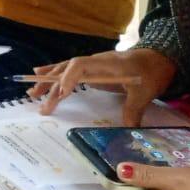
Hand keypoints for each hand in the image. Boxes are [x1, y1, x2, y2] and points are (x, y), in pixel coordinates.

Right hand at [28, 48, 176, 123]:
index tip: (62, 93)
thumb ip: (134, 109)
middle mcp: (94, 62)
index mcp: (106, 64)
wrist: (156, 59)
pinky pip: (68, 70)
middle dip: (52, 87)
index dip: (68, 77)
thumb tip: (128, 129)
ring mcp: (91, 64)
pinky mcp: (91, 69)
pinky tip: (40, 74)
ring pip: (64, 70)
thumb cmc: (150, 72)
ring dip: (48, 81)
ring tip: (32, 93)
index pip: (80, 66)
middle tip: (40, 104)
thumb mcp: (145, 92)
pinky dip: (54, 73)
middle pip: (66, 70)